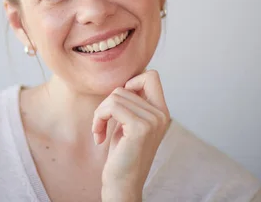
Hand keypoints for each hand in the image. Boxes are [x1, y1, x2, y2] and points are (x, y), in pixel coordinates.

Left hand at [92, 70, 170, 200]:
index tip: (118, 105)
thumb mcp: (128, 123)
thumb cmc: (122, 155)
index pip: (151, 75)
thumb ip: (132, 103)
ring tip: (101, 132)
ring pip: (115, 95)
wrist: (122, 185)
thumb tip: (125, 81)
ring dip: (100, 113)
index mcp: (161, 111)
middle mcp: (161, 114)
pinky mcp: (140, 128)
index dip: (131, 82)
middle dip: (107, 104)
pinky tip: (99, 137)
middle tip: (102, 124)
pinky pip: (112, 106)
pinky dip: (99, 119)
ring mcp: (153, 120)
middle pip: (125, 86)